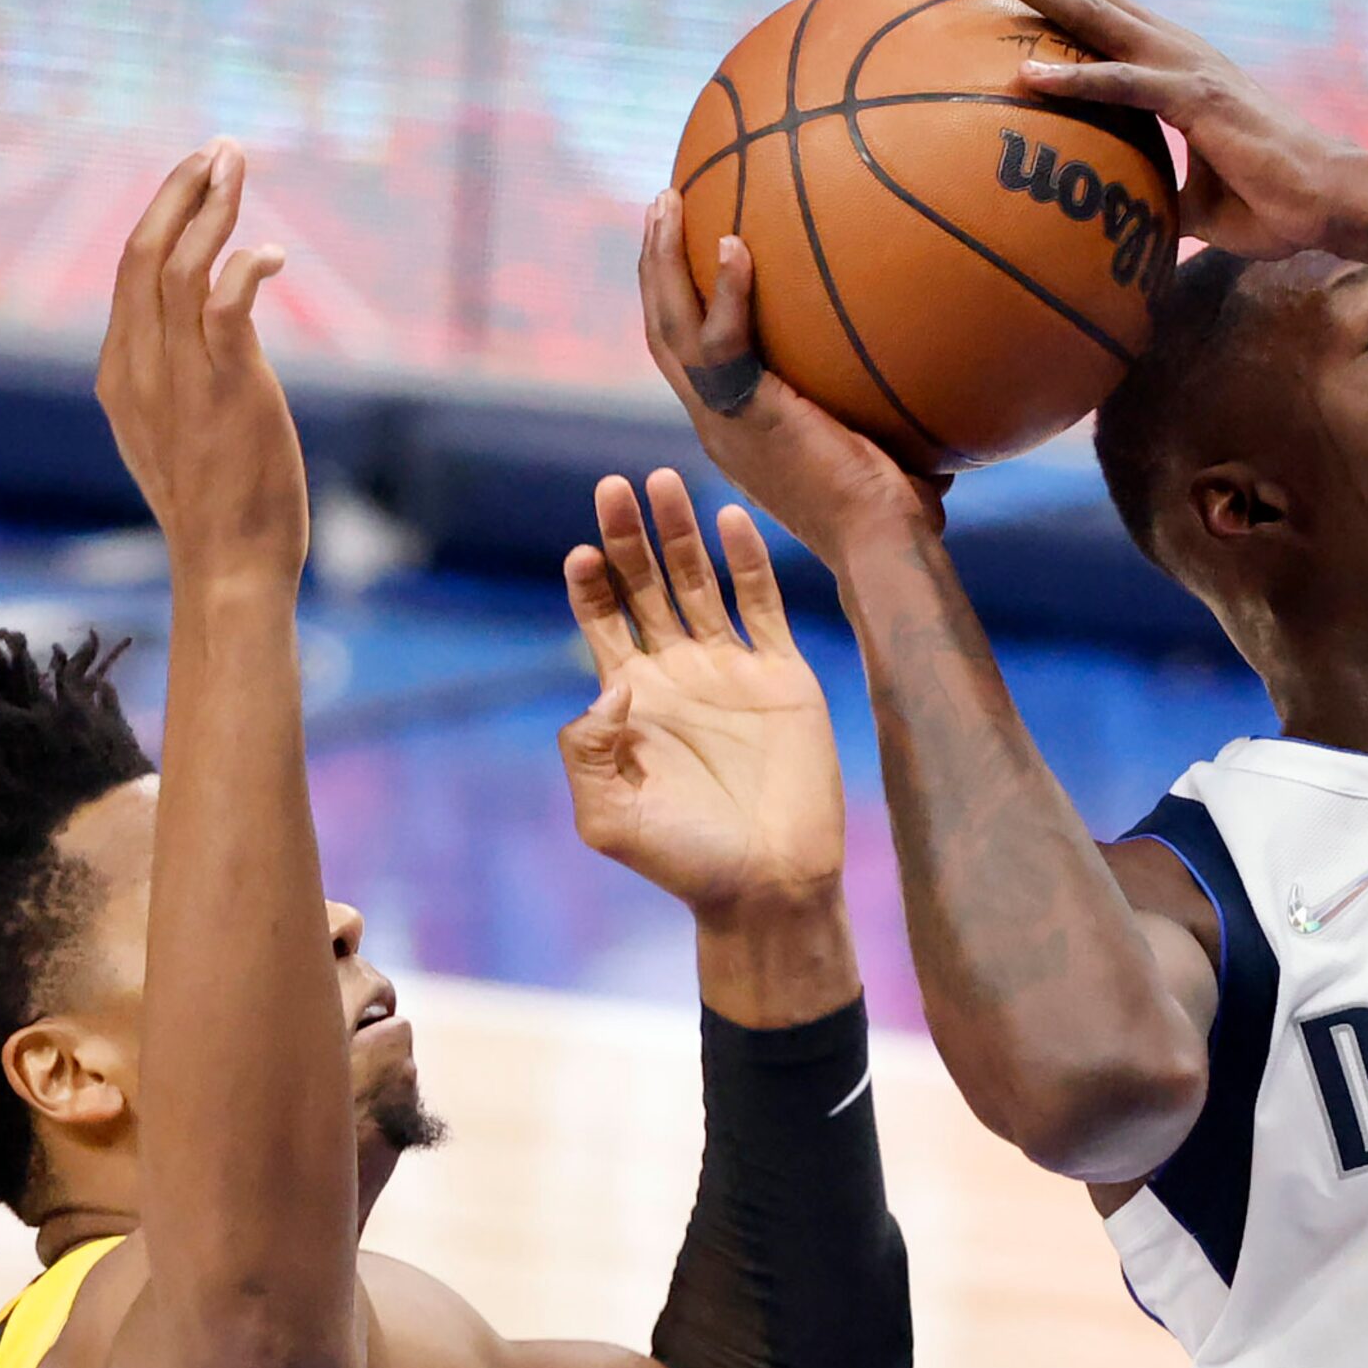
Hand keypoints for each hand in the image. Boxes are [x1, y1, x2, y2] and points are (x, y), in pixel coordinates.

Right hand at [95, 140, 306, 588]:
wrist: (228, 564)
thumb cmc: (213, 507)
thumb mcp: (170, 435)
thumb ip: (170, 381)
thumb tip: (198, 341)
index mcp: (119, 373)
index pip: (129, 275)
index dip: (162, 218)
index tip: (196, 180)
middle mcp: (139, 365)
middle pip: (144, 252)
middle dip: (179, 192)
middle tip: (217, 150)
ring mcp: (179, 374)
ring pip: (180, 264)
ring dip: (211, 207)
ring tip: (237, 166)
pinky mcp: (227, 385)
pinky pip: (225, 302)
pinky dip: (244, 264)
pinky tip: (271, 251)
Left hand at [558, 469, 845, 922]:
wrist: (768, 885)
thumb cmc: (684, 861)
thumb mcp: (607, 817)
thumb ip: (586, 751)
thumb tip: (607, 684)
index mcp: (630, 700)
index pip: (602, 620)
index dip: (591, 581)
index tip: (584, 549)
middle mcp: (678, 673)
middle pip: (646, 585)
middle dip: (629, 535)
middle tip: (614, 486)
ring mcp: (731, 669)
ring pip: (700, 581)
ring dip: (681, 532)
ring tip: (663, 482)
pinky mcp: (783, 675)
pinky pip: (764, 605)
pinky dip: (747, 560)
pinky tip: (729, 519)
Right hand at [639, 189, 948, 571]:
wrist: (883, 548)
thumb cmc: (899, 512)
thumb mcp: (888, 441)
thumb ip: (889, 398)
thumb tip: (940, 355)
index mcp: (737, 428)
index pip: (690, 358)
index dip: (682, 303)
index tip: (691, 248)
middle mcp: (716, 424)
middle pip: (663, 333)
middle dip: (655, 267)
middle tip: (663, 205)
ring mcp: (723, 422)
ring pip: (669, 330)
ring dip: (661, 263)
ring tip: (667, 202)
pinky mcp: (746, 417)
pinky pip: (723, 341)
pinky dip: (725, 292)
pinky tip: (734, 243)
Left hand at [951, 0, 1344, 261]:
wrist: (1329, 203)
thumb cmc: (1266, 201)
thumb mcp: (1187, 196)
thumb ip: (1147, 190)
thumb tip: (1113, 223)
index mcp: (1165, 59)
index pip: (1089, 6)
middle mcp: (1169, 45)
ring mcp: (1182, 64)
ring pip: (1092, 11)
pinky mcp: (1196, 98)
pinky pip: (1124, 86)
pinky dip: (1074, 80)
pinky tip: (1026, 75)